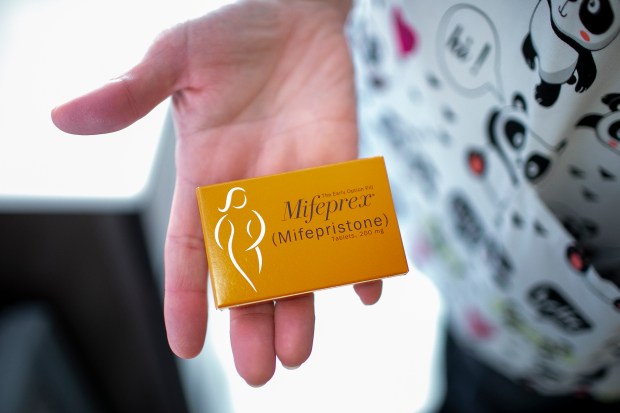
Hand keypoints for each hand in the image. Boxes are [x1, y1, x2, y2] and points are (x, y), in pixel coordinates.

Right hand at [51, 0, 381, 385]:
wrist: (295, 12)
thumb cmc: (233, 34)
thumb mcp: (176, 58)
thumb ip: (130, 92)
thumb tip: (65, 117)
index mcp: (207, 176)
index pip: (190, 249)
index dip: (185, 296)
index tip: (186, 343)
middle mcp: (254, 193)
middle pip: (249, 271)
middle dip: (252, 321)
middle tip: (259, 370)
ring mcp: (299, 185)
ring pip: (299, 260)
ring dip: (302, 305)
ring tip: (300, 350)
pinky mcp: (341, 169)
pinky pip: (350, 223)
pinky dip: (359, 255)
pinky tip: (364, 288)